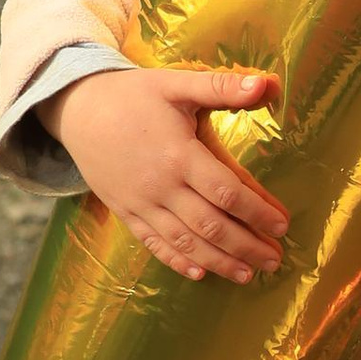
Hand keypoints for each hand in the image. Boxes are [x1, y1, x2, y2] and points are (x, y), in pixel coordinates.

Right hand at [42, 66, 287, 284]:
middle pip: (211, 225)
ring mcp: (140, 203)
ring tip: (248, 275)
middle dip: (247, 246)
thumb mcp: (178, 84)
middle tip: (275, 260)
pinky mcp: (125, 212)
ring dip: (220, 261)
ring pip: (185, 242)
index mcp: (179, 154)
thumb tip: (267, 84)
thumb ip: (223, 87)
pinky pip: (152, 243)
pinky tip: (199, 274)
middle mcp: (161, 186)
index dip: (257, 211)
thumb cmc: (134, 95)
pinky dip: (177, 261)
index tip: (283, 224)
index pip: (227, 191)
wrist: (77, 109)